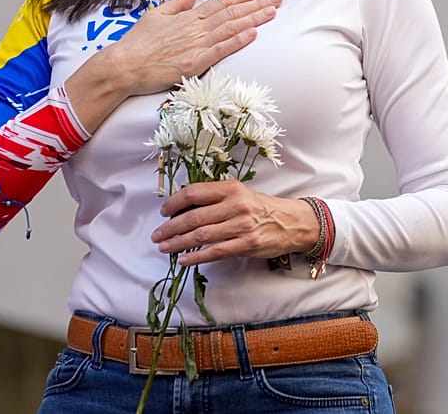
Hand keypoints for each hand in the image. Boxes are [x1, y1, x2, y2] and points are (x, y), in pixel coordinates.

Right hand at [65, 0, 281, 131]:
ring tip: (273, 12)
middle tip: (278, 0)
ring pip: (230, 28)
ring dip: (254, 20)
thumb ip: (178, 3)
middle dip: (257, 5)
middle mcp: (195, 28)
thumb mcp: (155, 14)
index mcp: (188, 16)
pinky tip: (253, 34)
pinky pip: (220, 50)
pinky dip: (238, 41)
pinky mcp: (194, 63)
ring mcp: (196, 45)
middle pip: (232, 13)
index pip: (222, 2)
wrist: (123, 65)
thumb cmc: (136, 43)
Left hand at [150, 180, 318, 265]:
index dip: (174, 202)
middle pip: (194, 217)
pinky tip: (184, 259)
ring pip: (202, 235)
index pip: (194, 193)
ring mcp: (242, 226)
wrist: (290, 222)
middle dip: (171, 227)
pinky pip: (216, 252)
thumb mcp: (239, 194)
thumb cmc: (259, 207)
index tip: (163, 212)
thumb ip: (214, 198)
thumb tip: (182, 207)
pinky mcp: (247, 245)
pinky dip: (197, 256)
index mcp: (231, 188)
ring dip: (178, 243)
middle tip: (156, 235)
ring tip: (164, 248)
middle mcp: (235, 205)